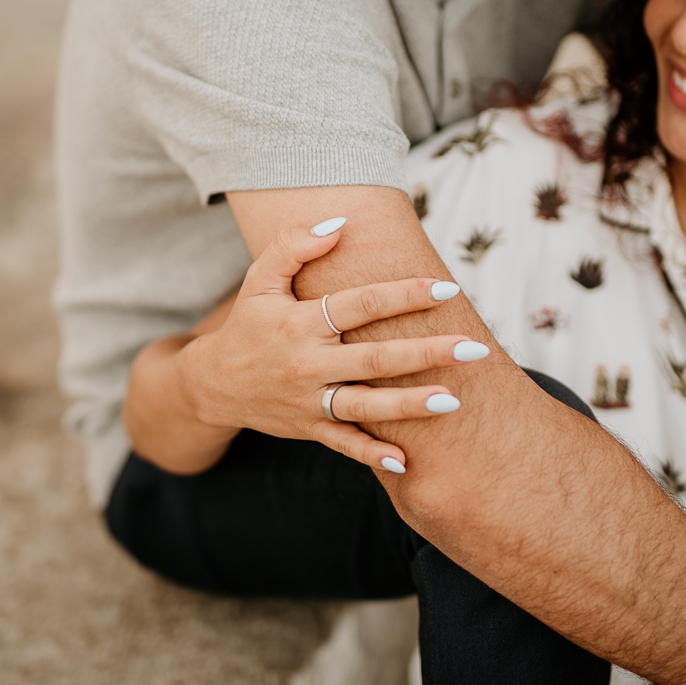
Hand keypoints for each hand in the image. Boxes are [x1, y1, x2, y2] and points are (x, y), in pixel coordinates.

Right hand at [177, 217, 489, 473]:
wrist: (213, 384)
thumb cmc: (248, 323)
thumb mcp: (259, 279)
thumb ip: (294, 246)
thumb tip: (340, 223)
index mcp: (300, 322)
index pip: (361, 304)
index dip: (404, 294)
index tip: (447, 288)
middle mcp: (307, 363)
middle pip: (375, 358)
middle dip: (427, 353)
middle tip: (472, 347)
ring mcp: (309, 400)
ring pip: (366, 405)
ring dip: (410, 405)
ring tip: (453, 401)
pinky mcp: (309, 428)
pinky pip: (344, 443)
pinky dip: (372, 454)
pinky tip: (406, 461)